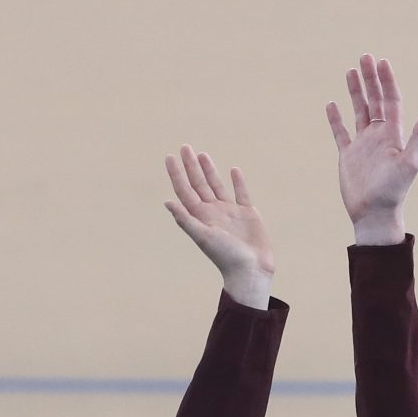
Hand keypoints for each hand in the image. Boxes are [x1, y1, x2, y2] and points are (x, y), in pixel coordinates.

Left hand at [162, 146, 274, 308]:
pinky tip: (233, 170)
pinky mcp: (247, 214)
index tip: (170, 157)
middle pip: (198, 184)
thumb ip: (185, 219)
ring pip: (216, 186)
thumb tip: (167, 202)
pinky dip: (237, 182)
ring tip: (202, 154)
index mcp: (200, 217)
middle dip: (190, 166)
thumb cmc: (225, 256)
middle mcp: (212, 212)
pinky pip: (241, 193)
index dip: (177, 174)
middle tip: (184, 147)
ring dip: (209, 170)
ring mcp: (230, 213)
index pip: (185, 191)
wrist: (250, 269)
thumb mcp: (202, 236)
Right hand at [325, 54, 417, 245]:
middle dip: (370, 78)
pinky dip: (335, 118)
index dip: (387, 81)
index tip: (381, 62)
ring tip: (350, 71)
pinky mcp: (348, 155)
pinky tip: (332, 104)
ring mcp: (362, 144)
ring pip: (358, 111)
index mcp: (393, 133)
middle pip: (374, 100)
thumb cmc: (394, 191)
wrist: (374, 213)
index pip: (390, 100)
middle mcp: (379, 135)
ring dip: (355, 91)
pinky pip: (340, 132)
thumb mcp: (410, 163)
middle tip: (364, 57)